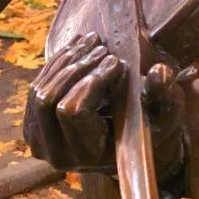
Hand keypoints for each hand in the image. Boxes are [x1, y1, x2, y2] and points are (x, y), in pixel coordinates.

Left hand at [24, 33, 184, 175]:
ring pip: (39, 91)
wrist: (131, 143)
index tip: (116, 63)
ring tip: (92, 42)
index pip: (72, 112)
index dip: (91, 81)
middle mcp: (59, 155)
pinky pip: (36, 88)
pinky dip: (56, 64)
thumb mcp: (165, 113)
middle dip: (77, 67)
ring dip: (66, 61)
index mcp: (89, 156)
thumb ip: (164, 94)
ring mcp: (41, 142)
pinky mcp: (33, 127)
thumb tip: (159, 73)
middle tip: (103, 47)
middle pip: (49, 99)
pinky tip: (77, 48)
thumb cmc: (150, 128)